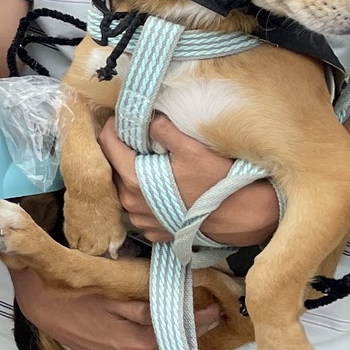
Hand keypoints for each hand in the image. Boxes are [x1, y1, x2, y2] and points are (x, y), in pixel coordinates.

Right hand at [13, 265, 220, 349]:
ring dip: (169, 338)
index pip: (180, 334)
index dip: (201, 320)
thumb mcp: (114, 294)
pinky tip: (151, 331)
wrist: (41, 306)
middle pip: (172, 348)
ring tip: (180, 319)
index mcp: (136, 344)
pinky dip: (150, 346)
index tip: (216, 307)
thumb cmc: (76, 296)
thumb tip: (179, 304)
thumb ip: (148, 306)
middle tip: (204, 311)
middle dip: (189, 329)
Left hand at [97, 113, 280, 246]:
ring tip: (149, 161)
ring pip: (124, 189)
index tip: (121, 118)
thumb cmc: (217, 182)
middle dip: (121, 150)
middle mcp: (131, 203)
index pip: (107, 145)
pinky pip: (139, 208)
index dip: (112, 127)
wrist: (242, 216)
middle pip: (114, 168)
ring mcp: (141, 220)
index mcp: (133, 180)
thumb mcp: (191, 148)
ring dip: (132, 173)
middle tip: (136, 137)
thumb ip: (163, 128)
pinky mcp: (154, 231)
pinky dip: (143, 195)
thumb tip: (148, 117)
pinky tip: (160, 186)